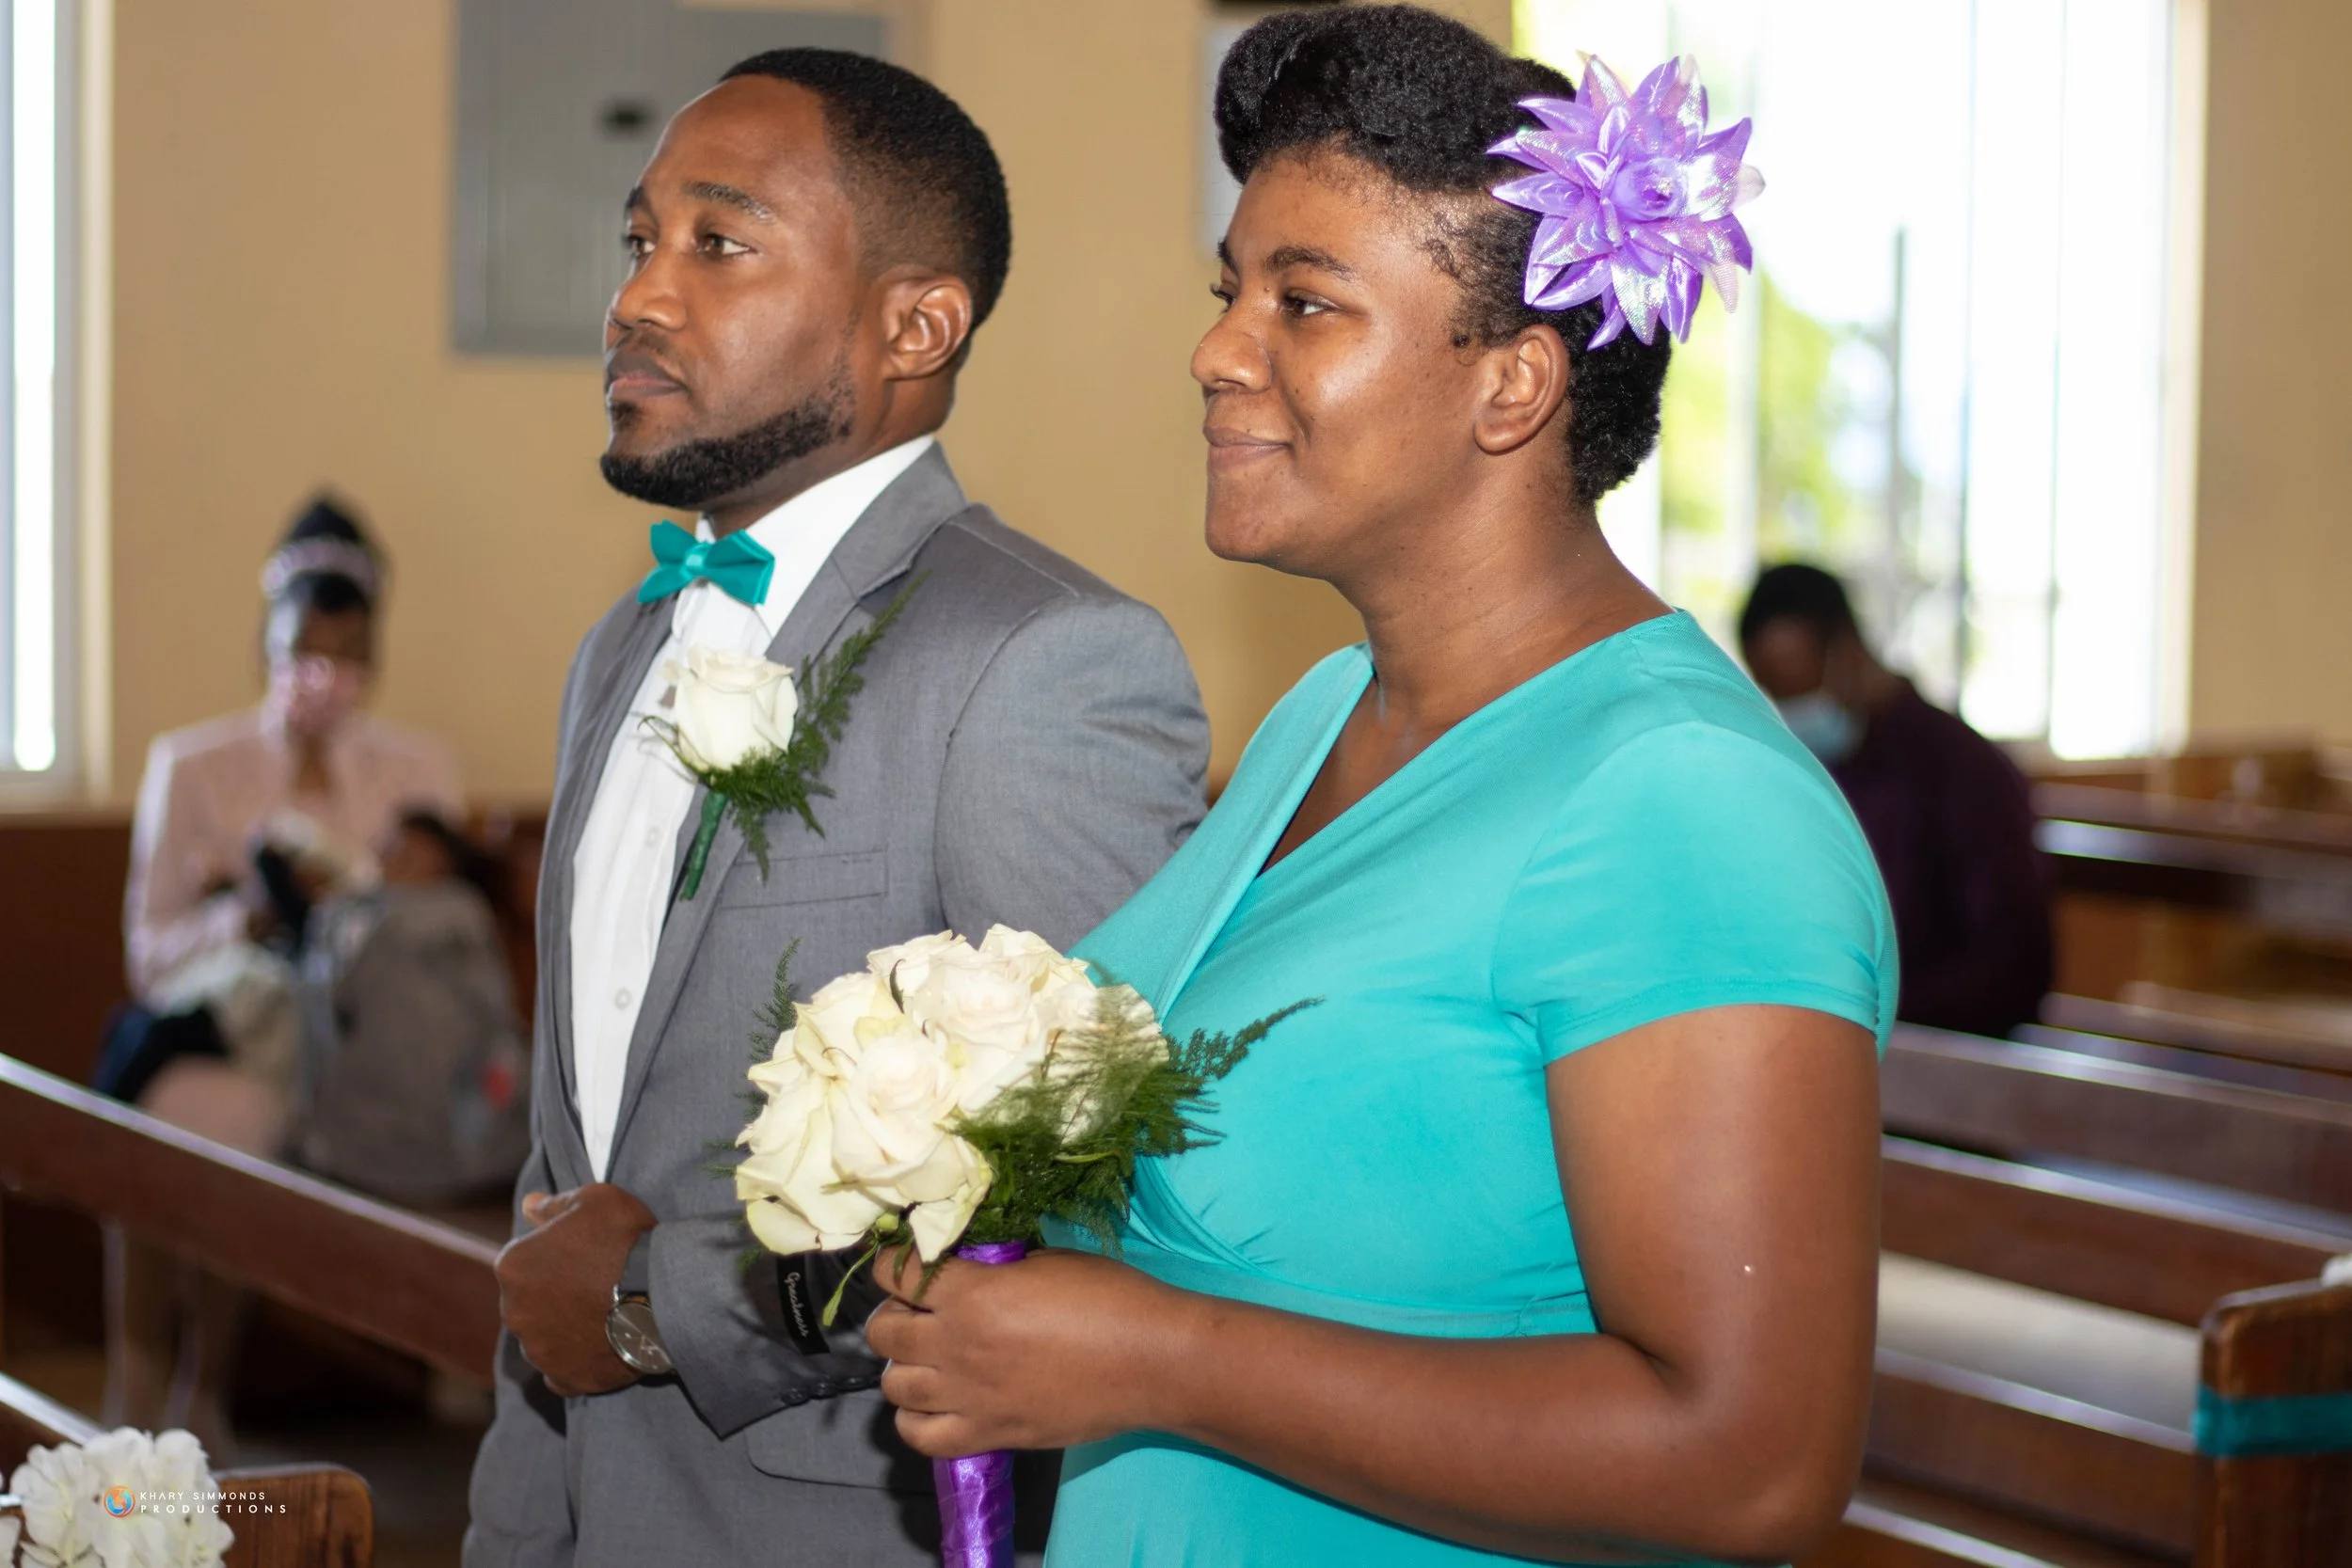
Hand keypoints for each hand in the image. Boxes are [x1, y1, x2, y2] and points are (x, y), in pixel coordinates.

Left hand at [495, 1184, 655, 1396]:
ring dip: (563, 1327)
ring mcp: (537, 1349)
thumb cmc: (626, 1240)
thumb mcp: (595, 1200)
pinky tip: (598, 1345)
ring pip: (542, 1336)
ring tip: (603, 1314)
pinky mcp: (562, 1378)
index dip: (554, 1253)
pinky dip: (574, 1360)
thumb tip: (529, 1204)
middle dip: (553, 1291)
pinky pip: (560, 1370)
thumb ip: (555, 1205)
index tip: (584, 1254)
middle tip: (595, 1282)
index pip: (523, 1258)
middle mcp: (514, 1311)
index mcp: (513, 1265)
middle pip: (529, 1299)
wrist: (662, 1293)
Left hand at [867, 1245, 1197, 1456]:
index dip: (894, 1264)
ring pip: (892, 1385)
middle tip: (919, 1309)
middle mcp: (956, 1346)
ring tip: (928, 1356)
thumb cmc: (1109, 1298)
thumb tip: (969, 1271)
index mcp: (971, 1294)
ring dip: (903, 1365)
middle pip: (884, 1332)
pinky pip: (920, 1436)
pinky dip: (916, 1418)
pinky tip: (936, 1401)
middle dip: (894, 1312)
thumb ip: (994, 1269)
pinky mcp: (987, 1434)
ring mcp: (967, 1397)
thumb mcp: (1046, 1261)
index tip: (905, 1263)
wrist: (1150, 1360)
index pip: (897, 1273)